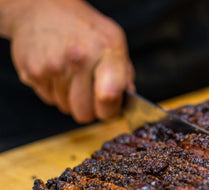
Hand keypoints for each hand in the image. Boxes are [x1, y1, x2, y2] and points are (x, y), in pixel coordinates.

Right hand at [5, 0, 133, 122]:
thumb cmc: (85, 28)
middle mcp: (78, 59)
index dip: (110, 109)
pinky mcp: (32, 73)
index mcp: (105, 51)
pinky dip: (54, 91)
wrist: (42, 8)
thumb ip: (124, 73)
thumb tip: (129, 97)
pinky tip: (57, 71)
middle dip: (90, 108)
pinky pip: (49, 100)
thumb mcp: (114, 40)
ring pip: (66, 108)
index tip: (110, 104)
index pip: (109, 99)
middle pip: (85, 114)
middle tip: (90, 90)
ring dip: (70, 98)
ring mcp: (52, 67)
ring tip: (71, 74)